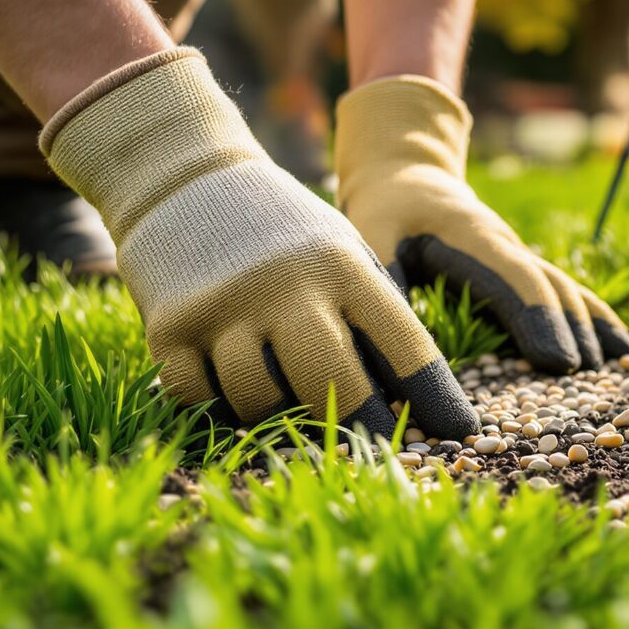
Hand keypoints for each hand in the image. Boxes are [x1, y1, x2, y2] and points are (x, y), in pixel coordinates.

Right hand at [41, 50, 476, 439]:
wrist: (185, 180)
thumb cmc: (284, 234)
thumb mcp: (339, 253)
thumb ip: (369, 315)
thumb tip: (407, 400)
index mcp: (342, 267)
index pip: (402, 344)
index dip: (434, 396)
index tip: (458, 432)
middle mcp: (286, 288)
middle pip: (333, 385)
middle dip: (360, 426)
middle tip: (374, 449)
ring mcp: (223, 309)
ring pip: (261, 402)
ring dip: (278, 418)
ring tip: (290, 409)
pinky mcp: (170, 328)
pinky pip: (201, 399)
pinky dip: (219, 407)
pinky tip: (232, 395)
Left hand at [335, 76, 628, 372]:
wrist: (408, 174)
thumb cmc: (386, 210)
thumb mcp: (370, 234)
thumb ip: (382, 277)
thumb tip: (387, 333)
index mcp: (473, 236)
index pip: (515, 278)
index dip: (539, 319)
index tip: (559, 362)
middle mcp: (507, 245)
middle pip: (551, 286)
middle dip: (574, 330)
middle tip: (591, 379)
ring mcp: (520, 256)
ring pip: (567, 289)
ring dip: (595, 326)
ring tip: (623, 366)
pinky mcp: (522, 269)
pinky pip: (566, 292)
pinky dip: (596, 319)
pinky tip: (622, 349)